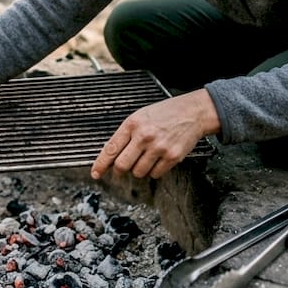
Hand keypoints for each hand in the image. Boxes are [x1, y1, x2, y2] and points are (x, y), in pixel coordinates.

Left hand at [91, 89, 219, 179]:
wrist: (192, 112)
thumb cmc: (164, 114)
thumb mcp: (140, 117)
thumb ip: (125, 135)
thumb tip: (111, 156)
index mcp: (132, 124)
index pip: (111, 148)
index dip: (100, 164)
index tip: (95, 173)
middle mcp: (144, 136)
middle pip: (122, 165)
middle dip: (119, 170)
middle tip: (123, 169)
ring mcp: (159, 147)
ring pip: (138, 172)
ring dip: (139, 170)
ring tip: (146, 157)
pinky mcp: (172, 156)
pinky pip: (155, 174)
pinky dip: (154, 171)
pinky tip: (158, 159)